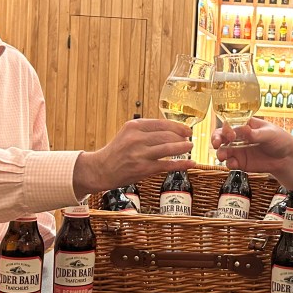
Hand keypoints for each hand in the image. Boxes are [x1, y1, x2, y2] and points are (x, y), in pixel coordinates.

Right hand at [75, 118, 195, 194]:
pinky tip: (191, 163)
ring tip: (190, 147)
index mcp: (134, 126)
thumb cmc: (117, 151)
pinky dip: (182, 164)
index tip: (186, 129)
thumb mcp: (128, 134)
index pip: (162, 123)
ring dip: (183, 147)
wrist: (101, 169)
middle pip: (167, 135)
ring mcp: (140, 154)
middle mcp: (136, 138)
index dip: (178, 126)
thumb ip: (146, 130)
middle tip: (189, 139)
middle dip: (181, 137)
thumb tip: (172, 130)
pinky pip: (167, 165)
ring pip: (168, 148)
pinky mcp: (143, 169)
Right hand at [211, 117, 292, 171]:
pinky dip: (229, 164)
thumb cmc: (280, 140)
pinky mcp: (241, 163)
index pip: (230, 124)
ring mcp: (239, 150)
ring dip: (220, 153)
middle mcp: (239, 137)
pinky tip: (233, 164)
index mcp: (245, 125)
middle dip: (216, 139)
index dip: (227, 129)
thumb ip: (256, 134)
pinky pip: (230, 163)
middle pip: (221, 136)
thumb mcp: (270, 133)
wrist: (287, 158)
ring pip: (223, 150)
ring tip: (222, 156)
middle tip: (216, 143)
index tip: (231, 135)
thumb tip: (244, 129)